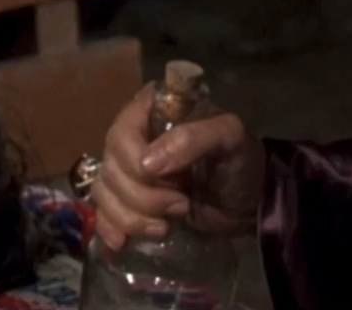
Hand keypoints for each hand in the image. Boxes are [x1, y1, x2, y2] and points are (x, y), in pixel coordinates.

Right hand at [92, 83, 263, 250]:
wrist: (248, 202)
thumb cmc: (241, 162)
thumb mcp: (229, 138)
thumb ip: (193, 138)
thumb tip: (147, 163)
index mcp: (154, 110)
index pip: (122, 132)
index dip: (135, 160)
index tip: (169, 180)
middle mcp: (135, 136)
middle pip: (112, 167)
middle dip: (143, 196)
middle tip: (181, 205)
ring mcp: (128, 170)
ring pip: (105, 192)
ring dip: (132, 217)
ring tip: (166, 226)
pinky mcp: (129, 201)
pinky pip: (103, 212)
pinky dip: (110, 228)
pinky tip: (122, 241)